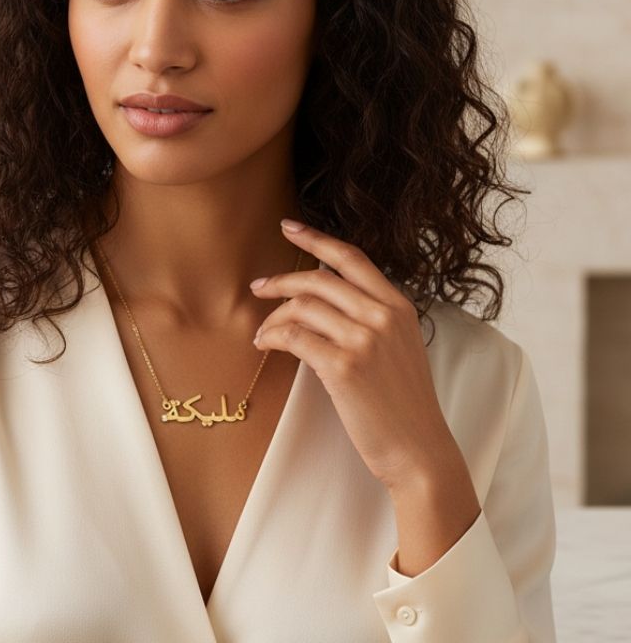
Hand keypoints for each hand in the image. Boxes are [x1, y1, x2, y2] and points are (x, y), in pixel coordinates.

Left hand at [250, 219, 465, 495]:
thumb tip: (320, 296)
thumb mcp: (399, 346)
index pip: (352, 258)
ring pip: (302, 306)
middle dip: (281, 280)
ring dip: (273, 317)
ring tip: (263, 333)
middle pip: (318, 278)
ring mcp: (364, 340)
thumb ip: (370, 316)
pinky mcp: (344, 366)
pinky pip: (294, 336)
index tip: (288, 226)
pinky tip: (265, 344)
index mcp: (398, 306)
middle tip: (259, 288)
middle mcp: (382, 316)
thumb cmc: (403, 403)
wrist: (419, 450)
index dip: (316, 238)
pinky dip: (273, 337)